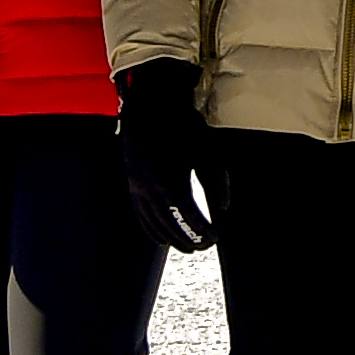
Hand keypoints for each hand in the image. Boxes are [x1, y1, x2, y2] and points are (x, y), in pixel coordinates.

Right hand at [116, 63, 216, 255]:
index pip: (189, 217)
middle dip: (187, 239)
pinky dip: (150, 229)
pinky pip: (140, 214)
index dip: (202, 230)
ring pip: (153, 223)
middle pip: (170, 225)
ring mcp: (138, 188)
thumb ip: (217, 181)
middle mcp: (152, 190)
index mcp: (173, 182)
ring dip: (169, 238)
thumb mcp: (208, 150)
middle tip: (202, 246)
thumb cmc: (182, 126)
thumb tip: (223, 206)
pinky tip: (159, 236)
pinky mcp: (131, 184)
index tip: (214, 237)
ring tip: (184, 247)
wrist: (150, 107)